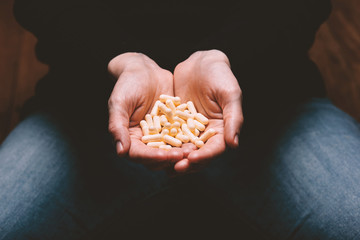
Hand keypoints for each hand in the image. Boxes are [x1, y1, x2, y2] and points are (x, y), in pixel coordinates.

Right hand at [108, 52, 182, 169]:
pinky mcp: (174, 126)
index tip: (165, 156)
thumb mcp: (119, 103)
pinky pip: (183, 135)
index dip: (152, 157)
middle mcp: (146, 140)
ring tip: (193, 150)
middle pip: (157, 156)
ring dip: (182, 152)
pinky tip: (200, 138)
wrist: (144, 70)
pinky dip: (190, 139)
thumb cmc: (127, 84)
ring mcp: (161, 134)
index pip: (140, 154)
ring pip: (172, 149)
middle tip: (184, 155)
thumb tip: (120, 152)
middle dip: (170, 158)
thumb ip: (117, 127)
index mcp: (130, 138)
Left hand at [173, 50, 242, 172]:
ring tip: (163, 163)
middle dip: (187, 162)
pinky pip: (168, 135)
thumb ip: (233, 118)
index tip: (192, 159)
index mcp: (222, 129)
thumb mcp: (230, 94)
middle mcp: (206, 133)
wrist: (201, 62)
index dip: (204, 156)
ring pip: (182, 148)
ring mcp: (190, 129)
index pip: (214, 148)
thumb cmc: (220, 75)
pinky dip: (162, 144)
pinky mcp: (176, 123)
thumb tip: (233, 144)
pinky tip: (153, 150)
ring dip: (174, 158)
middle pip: (198, 153)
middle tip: (175, 168)